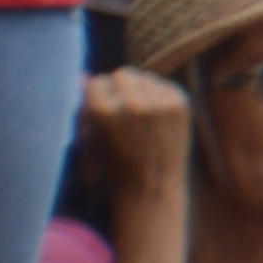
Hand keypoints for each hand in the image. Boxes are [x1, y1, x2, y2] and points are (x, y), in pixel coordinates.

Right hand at [77, 64, 195, 215]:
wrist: (151, 188)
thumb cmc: (112, 167)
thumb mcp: (88, 139)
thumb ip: (82, 106)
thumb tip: (82, 73)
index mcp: (102, 111)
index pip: (98, 81)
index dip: (100, 97)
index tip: (105, 112)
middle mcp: (131, 103)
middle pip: (122, 73)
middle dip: (120, 89)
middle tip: (123, 112)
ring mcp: (158, 102)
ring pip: (144, 77)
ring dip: (140, 91)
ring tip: (140, 118)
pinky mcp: (180, 104)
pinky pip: (164, 85)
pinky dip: (159, 97)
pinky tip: (156, 120)